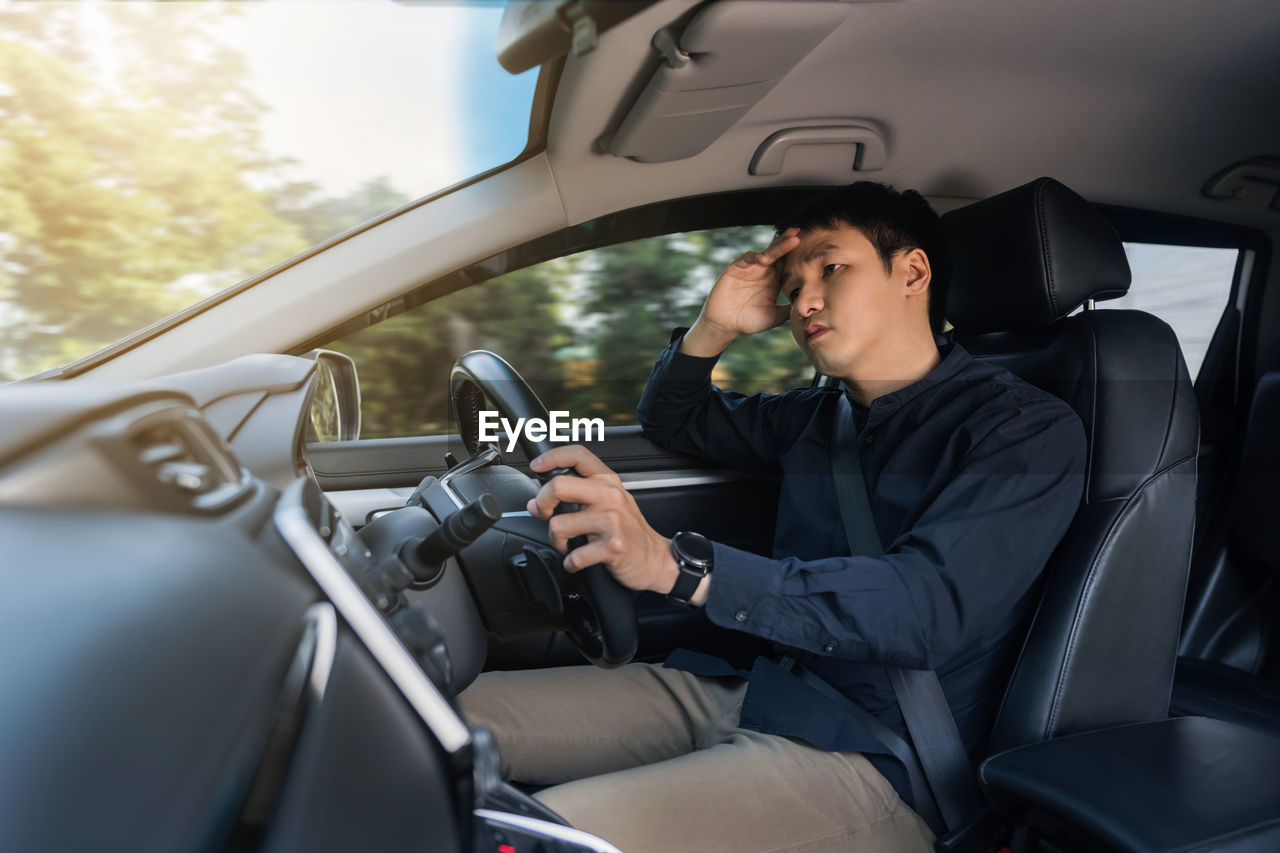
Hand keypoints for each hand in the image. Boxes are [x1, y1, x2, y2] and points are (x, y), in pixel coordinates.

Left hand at [527, 445, 678, 595]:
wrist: (655, 559)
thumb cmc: (629, 532)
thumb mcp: (608, 504)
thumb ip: (576, 497)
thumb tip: (537, 504)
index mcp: (608, 482)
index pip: (578, 455)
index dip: (552, 457)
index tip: (537, 466)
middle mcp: (610, 496)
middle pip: (559, 486)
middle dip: (542, 503)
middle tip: (545, 515)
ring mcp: (613, 521)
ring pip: (559, 525)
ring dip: (556, 541)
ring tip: (567, 544)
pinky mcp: (613, 546)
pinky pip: (574, 556)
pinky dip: (570, 563)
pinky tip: (577, 561)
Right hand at [684, 227, 800, 354]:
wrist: (726, 325)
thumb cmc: (748, 322)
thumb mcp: (774, 317)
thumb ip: (789, 310)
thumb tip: (808, 308)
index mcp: (774, 280)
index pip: (788, 264)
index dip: (798, 256)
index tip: (813, 249)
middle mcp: (763, 271)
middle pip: (779, 253)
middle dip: (789, 242)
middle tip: (801, 232)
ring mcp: (750, 269)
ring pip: (767, 252)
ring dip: (779, 245)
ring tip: (792, 239)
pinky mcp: (736, 269)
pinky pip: (747, 258)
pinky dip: (755, 257)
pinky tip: (764, 259)